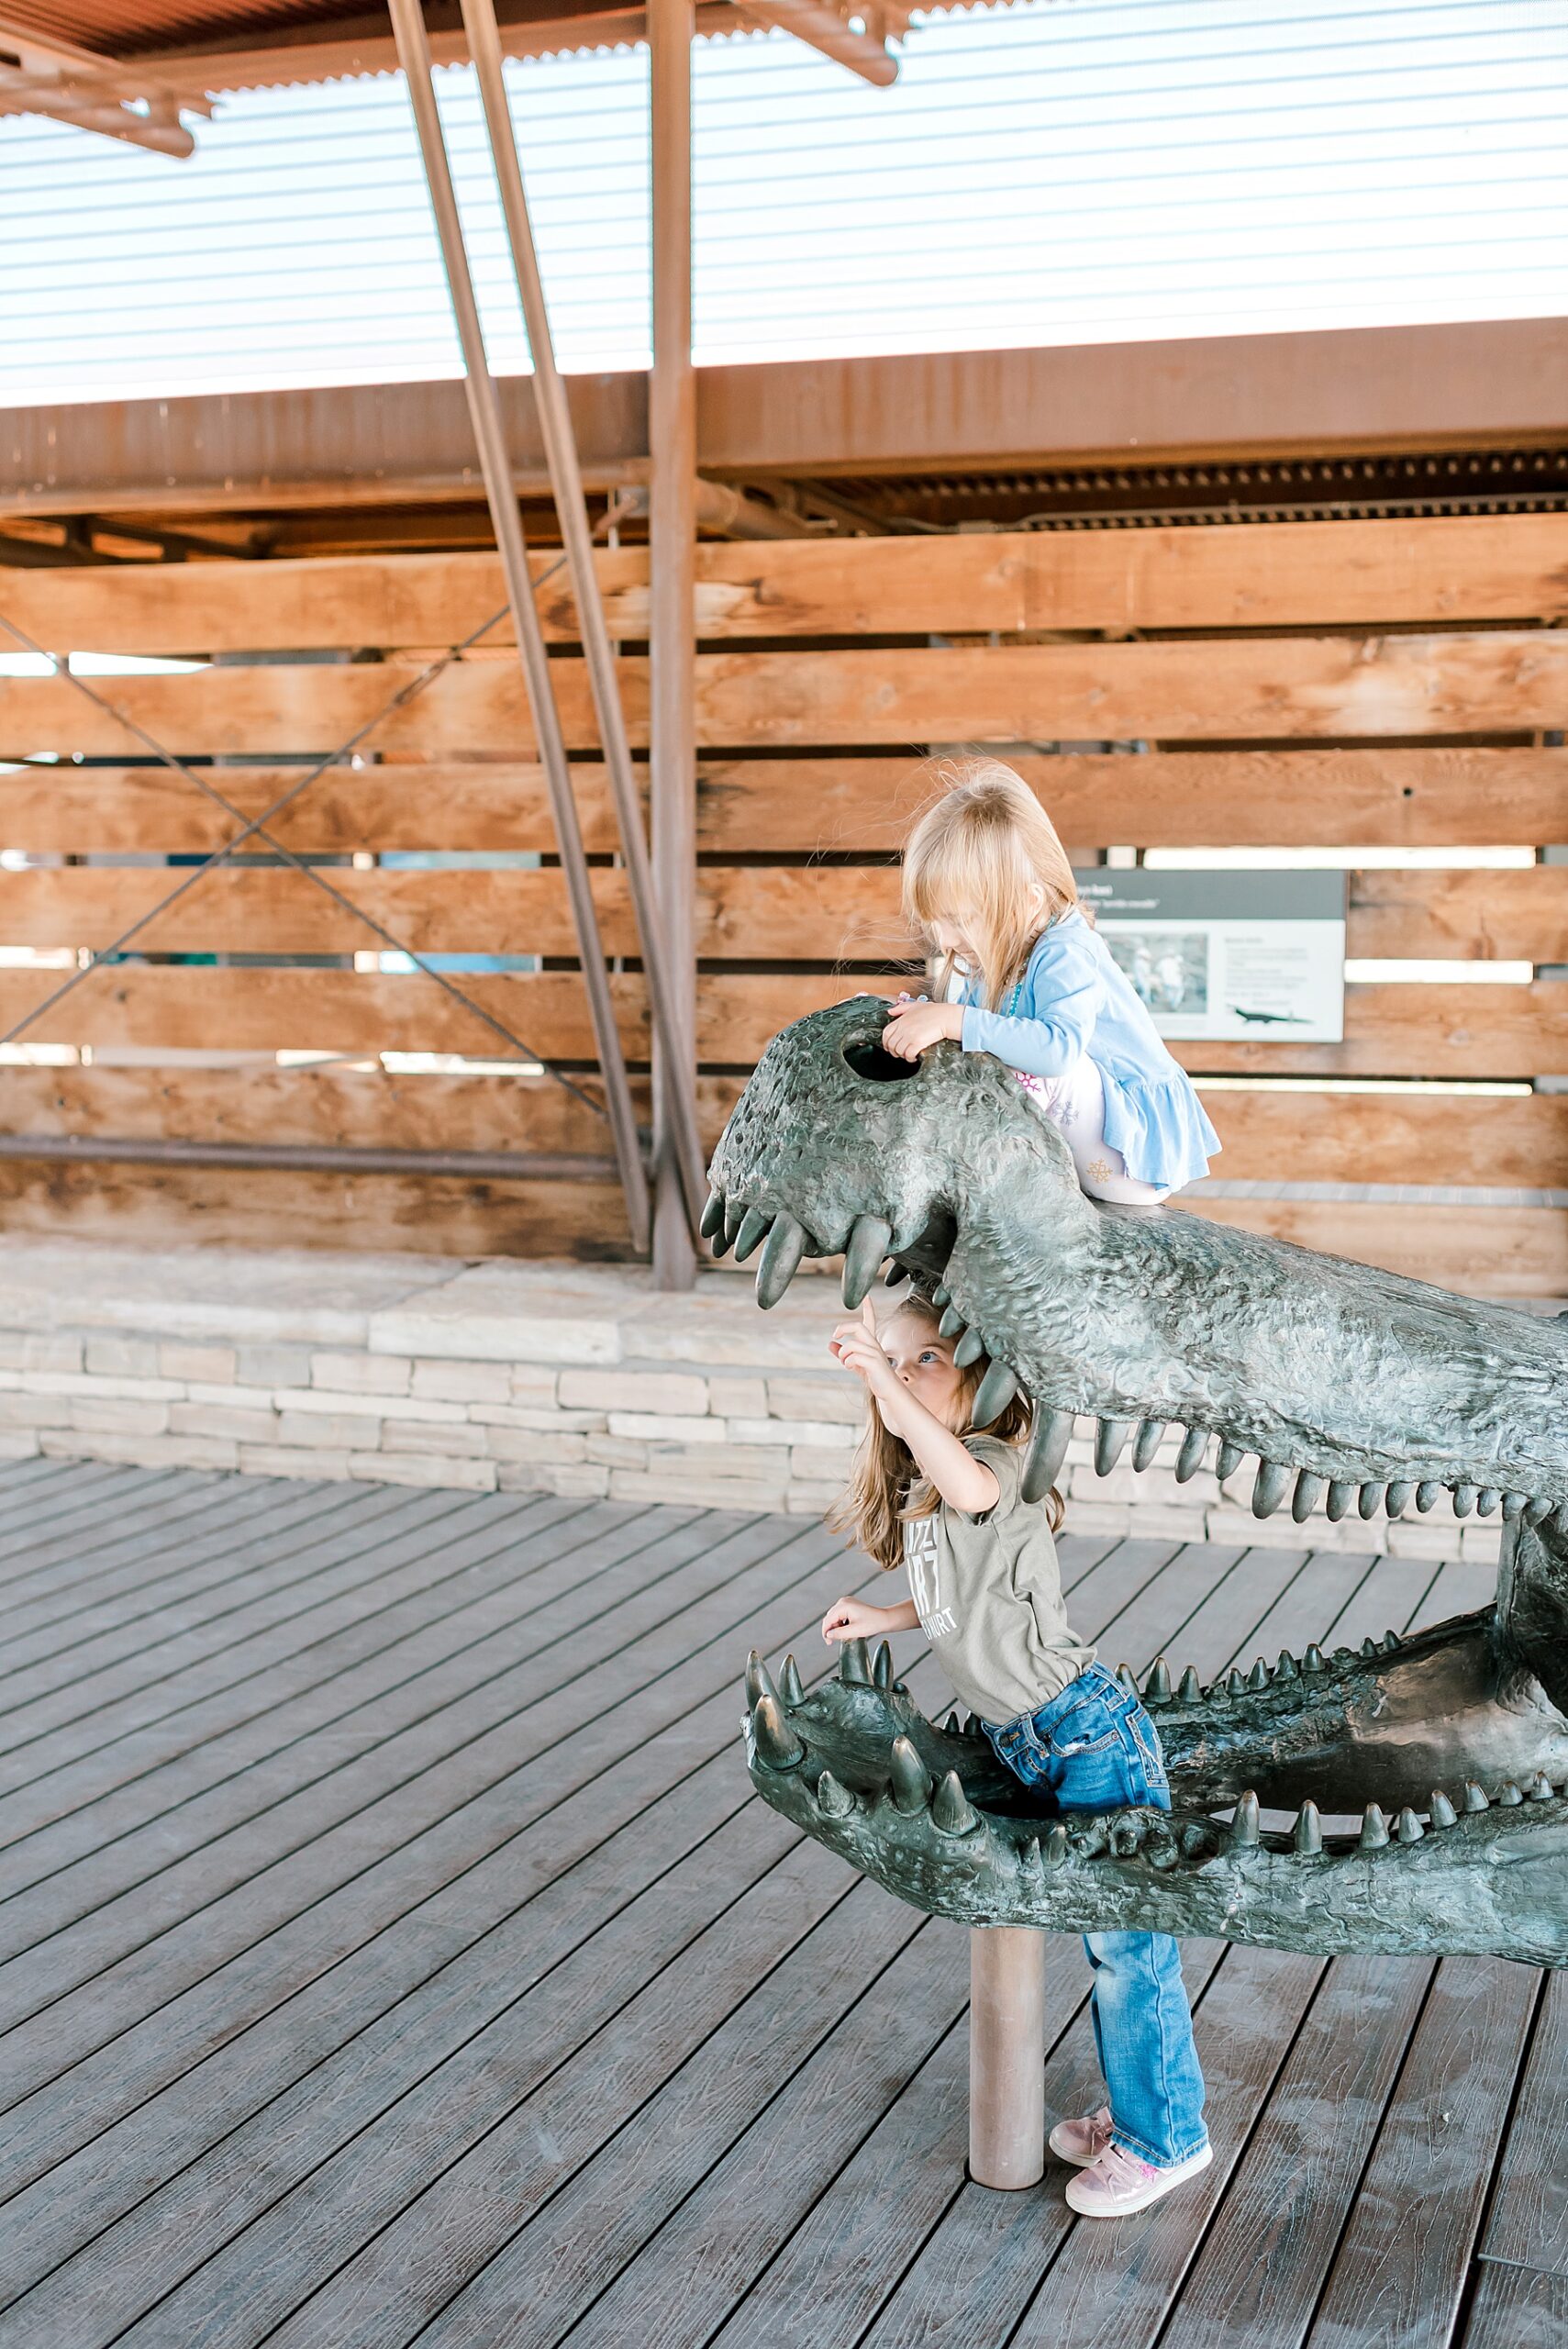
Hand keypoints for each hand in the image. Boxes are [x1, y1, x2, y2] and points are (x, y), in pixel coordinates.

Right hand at [821, 1595, 894, 1645]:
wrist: (884, 1619)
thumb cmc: (872, 1624)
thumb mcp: (854, 1632)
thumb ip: (838, 1633)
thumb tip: (828, 1635)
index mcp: (843, 1605)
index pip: (828, 1620)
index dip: (826, 1632)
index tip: (828, 1643)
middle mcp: (843, 1601)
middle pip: (830, 1618)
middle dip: (831, 1630)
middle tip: (834, 1641)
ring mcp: (846, 1602)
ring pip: (834, 1617)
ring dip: (836, 1627)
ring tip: (844, 1636)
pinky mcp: (849, 1605)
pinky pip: (840, 1615)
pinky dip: (841, 1624)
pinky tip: (847, 1630)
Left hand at [829, 1301, 902, 1422]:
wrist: (889, 1391)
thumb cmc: (875, 1376)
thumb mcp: (855, 1363)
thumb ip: (842, 1353)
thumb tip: (829, 1344)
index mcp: (871, 1343)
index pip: (870, 1321)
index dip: (869, 1308)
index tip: (866, 1297)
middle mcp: (874, 1345)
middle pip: (859, 1326)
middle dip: (844, 1327)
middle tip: (836, 1334)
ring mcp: (875, 1353)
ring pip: (852, 1344)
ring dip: (843, 1353)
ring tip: (844, 1361)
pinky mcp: (874, 1363)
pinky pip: (855, 1357)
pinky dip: (848, 1361)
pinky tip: (849, 1366)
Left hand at [882, 999, 962, 1059]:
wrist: (947, 1017)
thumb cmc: (934, 1011)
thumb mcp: (915, 1005)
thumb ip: (901, 1008)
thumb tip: (889, 1012)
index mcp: (901, 1020)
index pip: (886, 1033)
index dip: (886, 1042)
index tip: (889, 1047)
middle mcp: (904, 1028)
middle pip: (891, 1044)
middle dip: (894, 1051)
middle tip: (899, 1053)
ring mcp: (910, 1035)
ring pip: (899, 1051)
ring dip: (902, 1055)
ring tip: (908, 1055)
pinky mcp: (918, 1042)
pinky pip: (908, 1054)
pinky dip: (909, 1058)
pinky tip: (913, 1057)